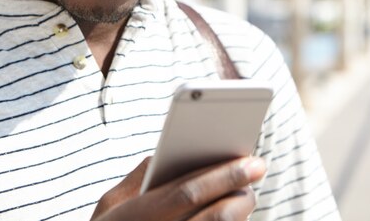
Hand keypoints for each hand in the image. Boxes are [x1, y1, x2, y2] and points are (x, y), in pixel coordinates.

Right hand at [91, 156, 265, 220]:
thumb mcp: (110, 204)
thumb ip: (138, 177)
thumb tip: (168, 154)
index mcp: (138, 216)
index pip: (187, 192)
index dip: (222, 175)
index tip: (250, 158)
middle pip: (214, 215)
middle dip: (240, 189)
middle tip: (260, 166)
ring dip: (239, 211)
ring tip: (246, 190)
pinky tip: (233, 211)